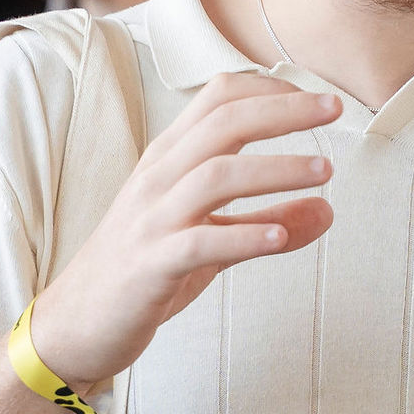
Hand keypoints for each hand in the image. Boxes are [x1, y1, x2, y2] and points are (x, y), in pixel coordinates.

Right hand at [29, 73, 339, 389]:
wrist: (78, 322)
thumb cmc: (145, 269)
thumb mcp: (214, 239)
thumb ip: (267, 220)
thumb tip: (328, 210)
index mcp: (170, 159)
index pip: (219, 100)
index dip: (271, 91)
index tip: (317, 100)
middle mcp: (160, 179)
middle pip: (224, 124)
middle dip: (283, 111)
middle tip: (335, 109)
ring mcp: (153, 220)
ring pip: (216, 175)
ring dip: (275, 169)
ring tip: (324, 172)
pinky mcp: (151, 264)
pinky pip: (199, 242)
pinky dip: (243, 235)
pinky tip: (281, 238)